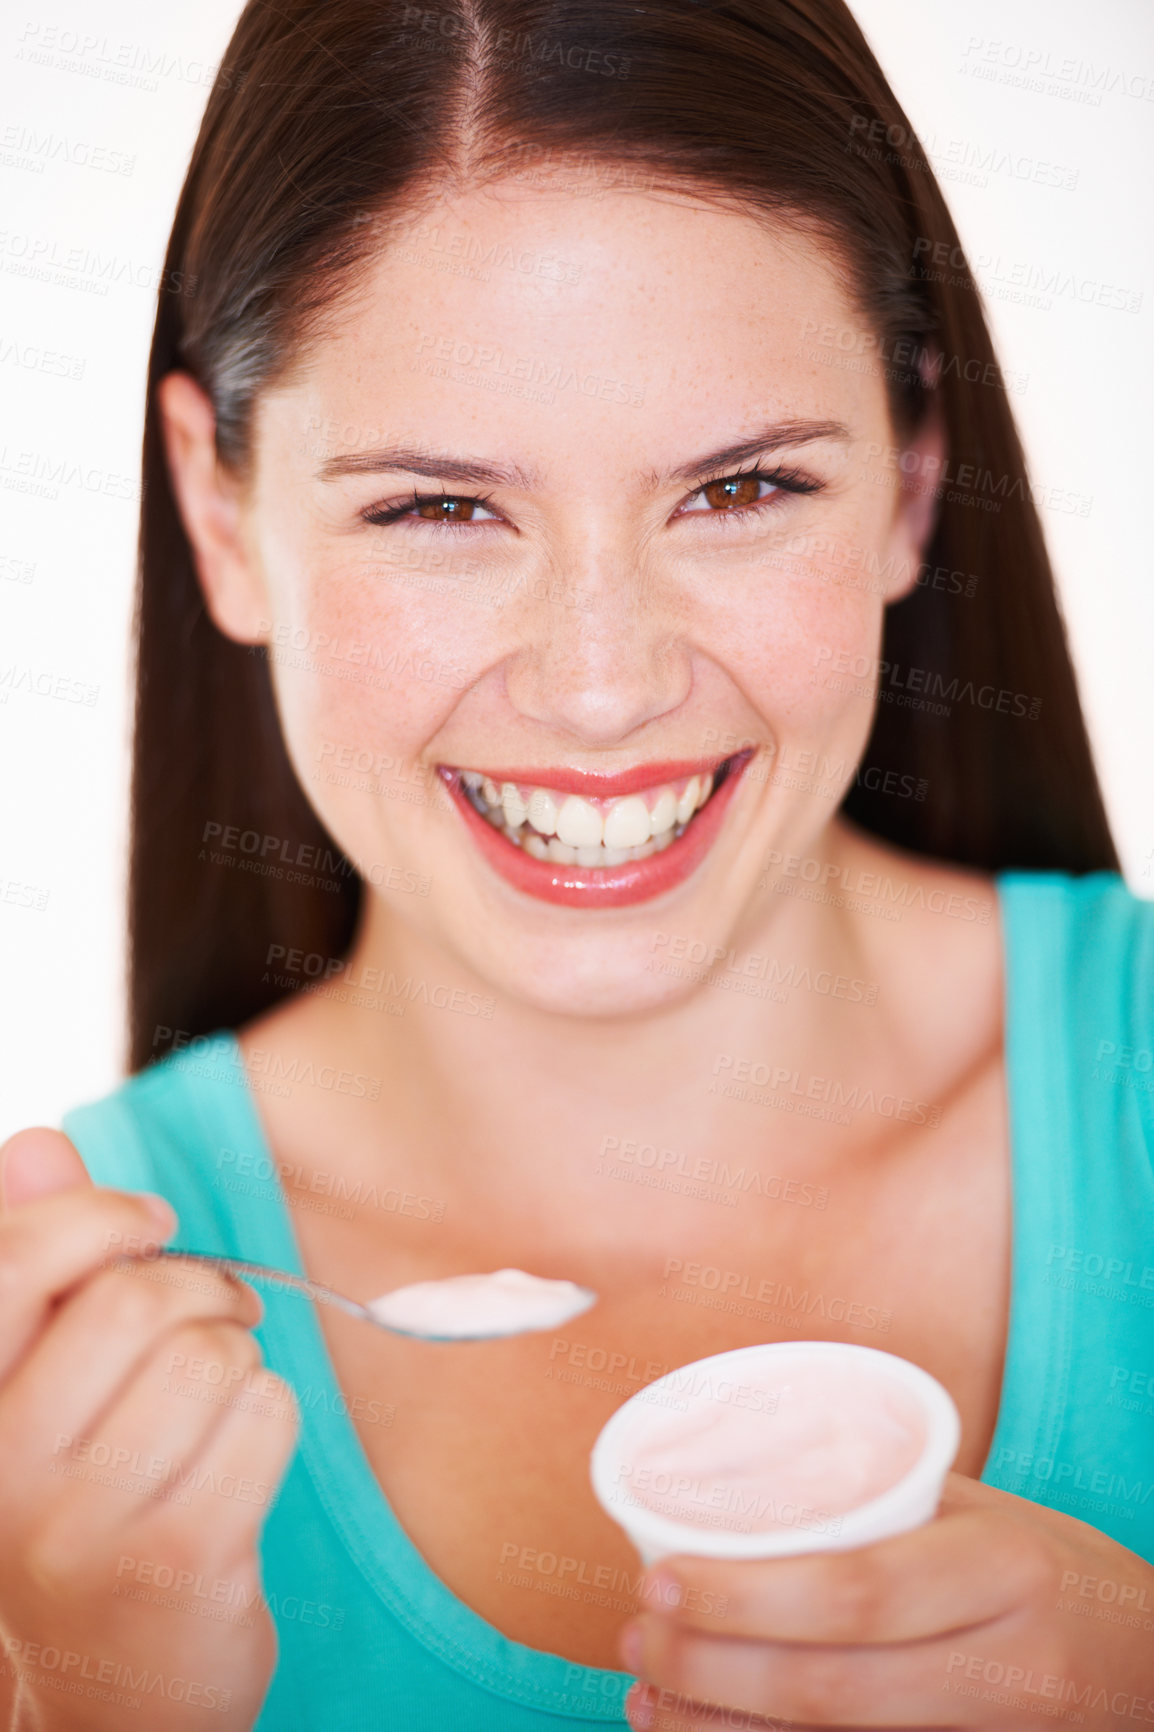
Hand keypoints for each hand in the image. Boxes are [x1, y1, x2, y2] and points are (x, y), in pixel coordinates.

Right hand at [0, 1128, 298, 1731]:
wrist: (113, 1692)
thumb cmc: (90, 1509)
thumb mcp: (43, 1395)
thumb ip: (41, 1270)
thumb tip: (36, 1143)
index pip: (12, 1265)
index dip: (97, 1215)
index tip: (151, 1221)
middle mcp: (6, 1472)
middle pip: (134, 1302)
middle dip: (201, 1290)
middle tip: (220, 1315)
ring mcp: (86, 1526)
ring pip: (209, 1357)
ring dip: (239, 1362)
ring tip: (222, 1399)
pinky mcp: (180, 1560)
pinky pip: (263, 1416)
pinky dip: (273, 1417)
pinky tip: (242, 1455)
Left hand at [618, 1473, 1153, 1728]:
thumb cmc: (1055, 1571)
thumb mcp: (987, 1514)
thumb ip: (882, 1506)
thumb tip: (743, 1482)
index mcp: (1002, 1568)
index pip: (856, 1592)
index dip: (745, 1595)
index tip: (660, 1577)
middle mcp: (1004, 1666)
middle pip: (829, 1687)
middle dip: (710, 1670)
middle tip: (636, 1637)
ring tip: (645, 1697)